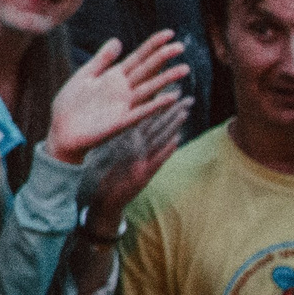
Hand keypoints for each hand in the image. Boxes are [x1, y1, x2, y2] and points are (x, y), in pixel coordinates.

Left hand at [49, 31, 189, 164]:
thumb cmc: (71, 104)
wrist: (61, 130)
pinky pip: (141, 112)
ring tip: (184, 68)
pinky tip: (171, 97)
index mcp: (114, 77)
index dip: (153, 45)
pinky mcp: (121, 122)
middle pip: (147, 70)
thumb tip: (117, 40)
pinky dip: (155, 105)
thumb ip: (102, 60)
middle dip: (163, 58)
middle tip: (181, 46)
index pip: (138, 57)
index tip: (169, 33)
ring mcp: (124, 105)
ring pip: (149, 89)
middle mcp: (124, 90)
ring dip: (166, 79)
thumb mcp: (85, 76)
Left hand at [83, 103, 184, 234]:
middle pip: (160, 128)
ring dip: (173, 127)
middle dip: (174, 113)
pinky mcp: (142, 176)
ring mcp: (143, 163)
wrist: (104, 201)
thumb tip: (129, 122)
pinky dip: (166, 152)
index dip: (162, 107)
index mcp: (134, 144)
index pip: (150, 121)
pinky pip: (156, 161)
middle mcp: (142, 152)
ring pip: (160, 141)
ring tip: (185, 113)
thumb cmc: (109, 178)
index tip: (174, 93)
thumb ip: (125, 139)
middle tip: (189, 98)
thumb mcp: (115, 155)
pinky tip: (176, 141)